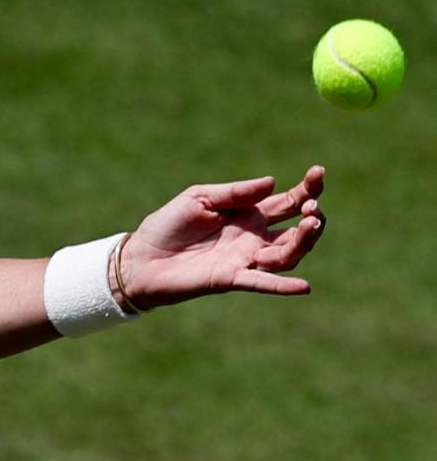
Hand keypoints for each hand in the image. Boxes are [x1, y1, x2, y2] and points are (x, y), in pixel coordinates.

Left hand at [120, 166, 325, 308]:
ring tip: (311, 225)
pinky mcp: (230, 278)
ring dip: (303, 242)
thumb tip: (272, 183)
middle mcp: (253, 238)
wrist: (141, 257)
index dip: (306, 189)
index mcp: (248, 213)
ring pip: (286, 255)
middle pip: (296, 229)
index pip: (287, 201)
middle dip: (311, 217)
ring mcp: (244, 259)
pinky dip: (282, 286)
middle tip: (313, 208)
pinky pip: (261, 283)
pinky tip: (303, 287)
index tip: (318, 173)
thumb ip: (235, 192)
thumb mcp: (199, 198)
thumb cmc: (168, 224)